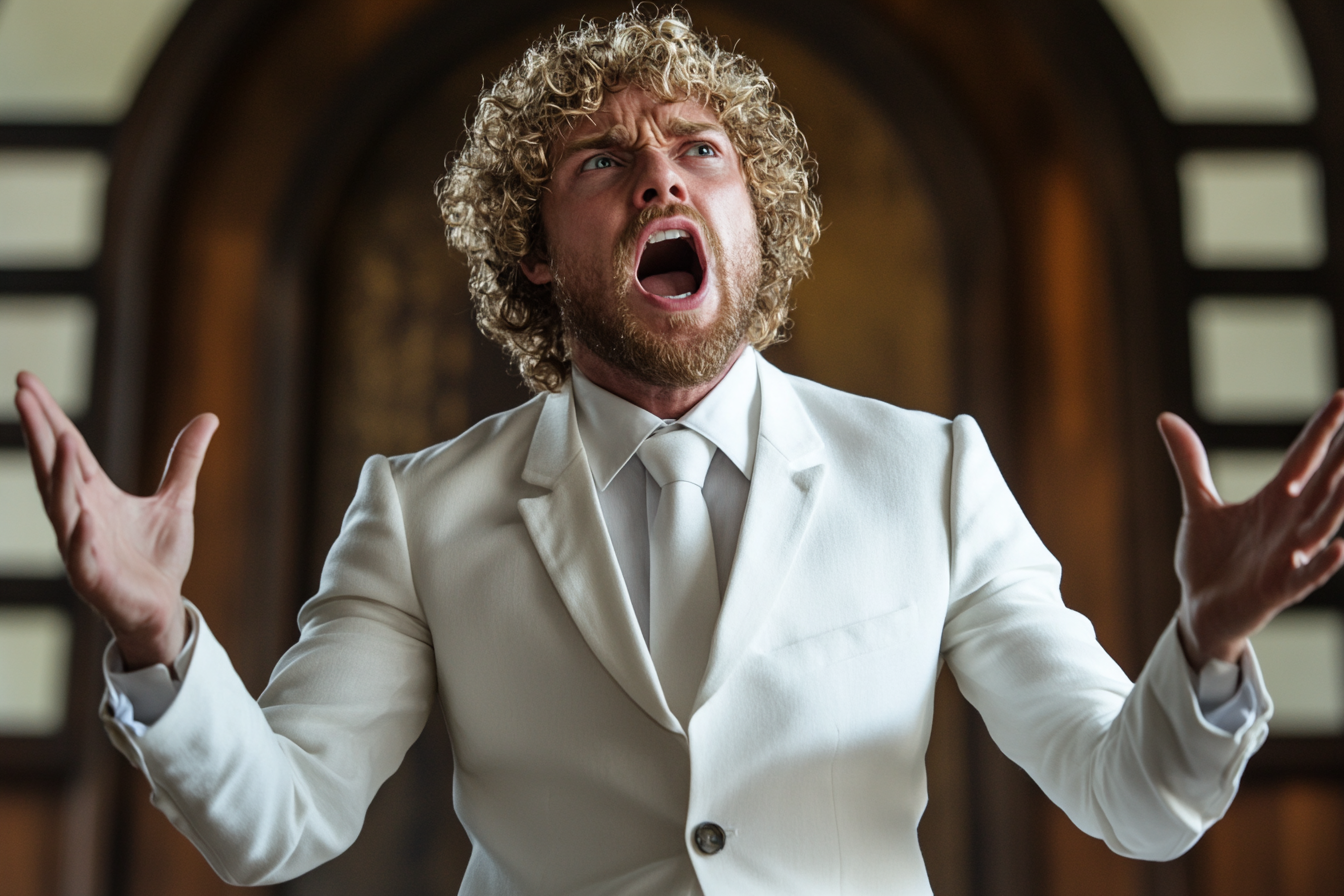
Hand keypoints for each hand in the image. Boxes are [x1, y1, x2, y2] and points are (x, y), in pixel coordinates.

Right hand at [15, 371, 217, 668]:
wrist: (162, 608)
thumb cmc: (157, 558)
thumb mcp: (177, 500)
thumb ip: (185, 460)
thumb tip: (208, 417)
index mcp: (94, 494)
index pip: (67, 447)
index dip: (48, 415)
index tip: (27, 380)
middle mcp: (80, 514)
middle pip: (54, 466)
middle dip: (39, 430)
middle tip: (22, 391)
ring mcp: (82, 545)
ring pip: (62, 506)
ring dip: (59, 474)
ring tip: (58, 439)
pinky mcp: (94, 577)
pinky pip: (82, 555)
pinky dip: (80, 536)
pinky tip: (81, 516)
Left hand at [1159, 393, 1343, 668]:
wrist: (1199, 609)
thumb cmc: (1209, 559)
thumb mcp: (1198, 505)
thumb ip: (1190, 463)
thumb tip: (1166, 418)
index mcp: (1275, 502)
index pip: (1304, 458)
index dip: (1323, 429)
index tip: (1342, 395)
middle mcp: (1290, 524)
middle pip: (1324, 484)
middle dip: (1343, 457)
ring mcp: (1289, 556)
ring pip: (1324, 525)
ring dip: (1342, 502)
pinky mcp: (1279, 587)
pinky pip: (1307, 575)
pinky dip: (1322, 562)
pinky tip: (1340, 547)